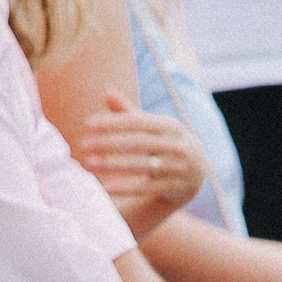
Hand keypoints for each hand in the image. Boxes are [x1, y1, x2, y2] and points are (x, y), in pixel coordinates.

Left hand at [77, 94, 207, 232]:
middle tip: (83, 144)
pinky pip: (147, 188)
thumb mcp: (154, 127)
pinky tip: (106, 188)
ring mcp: (178, 168)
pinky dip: (126, 187)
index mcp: (170, 126)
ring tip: (89, 163)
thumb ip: (130, 113)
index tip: (88, 124)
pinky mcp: (175, 188)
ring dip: (113, 165)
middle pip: (138, 142)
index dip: (113, 122)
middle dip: (109, 143)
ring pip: (141, 165)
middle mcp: (177, 145)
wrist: (198, 173)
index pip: (137, 121)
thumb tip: (107, 92)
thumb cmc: (167, 144)